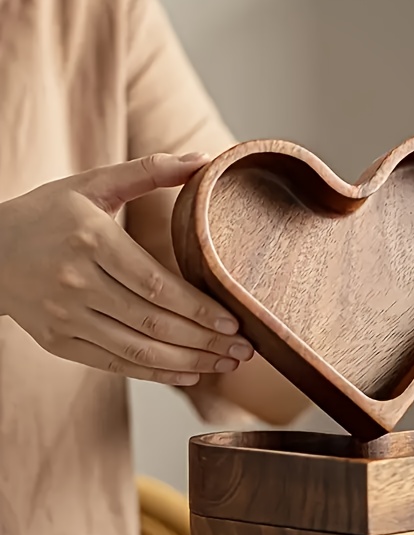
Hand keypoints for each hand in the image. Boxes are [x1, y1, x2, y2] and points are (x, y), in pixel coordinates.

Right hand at [0, 153, 253, 384]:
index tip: (234, 321)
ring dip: (189, 363)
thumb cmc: (47, 214)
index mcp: (90, 240)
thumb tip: (204, 159)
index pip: (156, 285)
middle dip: (205, 341)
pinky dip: (156, 374)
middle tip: (244, 349)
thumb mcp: (91, 184)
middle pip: (153, 322)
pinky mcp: (60, 342)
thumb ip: (148, 172)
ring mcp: (66, 317)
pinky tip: (190, 375)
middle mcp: (76, 283)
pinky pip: (116, 365)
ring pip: (138, 349)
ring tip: (227, 364)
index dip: (198, 309)